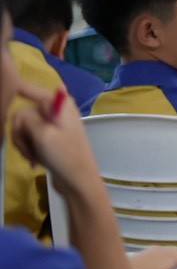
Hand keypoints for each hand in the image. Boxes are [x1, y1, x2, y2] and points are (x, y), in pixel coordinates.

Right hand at [8, 82, 101, 200]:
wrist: (78, 180)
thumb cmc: (64, 155)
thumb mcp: (42, 134)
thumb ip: (26, 118)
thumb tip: (19, 112)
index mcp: (58, 103)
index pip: (30, 89)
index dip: (17, 89)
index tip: (7, 91)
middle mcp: (56, 110)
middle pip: (22, 114)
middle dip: (20, 133)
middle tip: (29, 148)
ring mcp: (52, 125)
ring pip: (22, 129)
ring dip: (24, 144)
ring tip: (34, 156)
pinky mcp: (48, 138)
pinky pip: (28, 139)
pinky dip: (29, 149)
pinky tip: (35, 160)